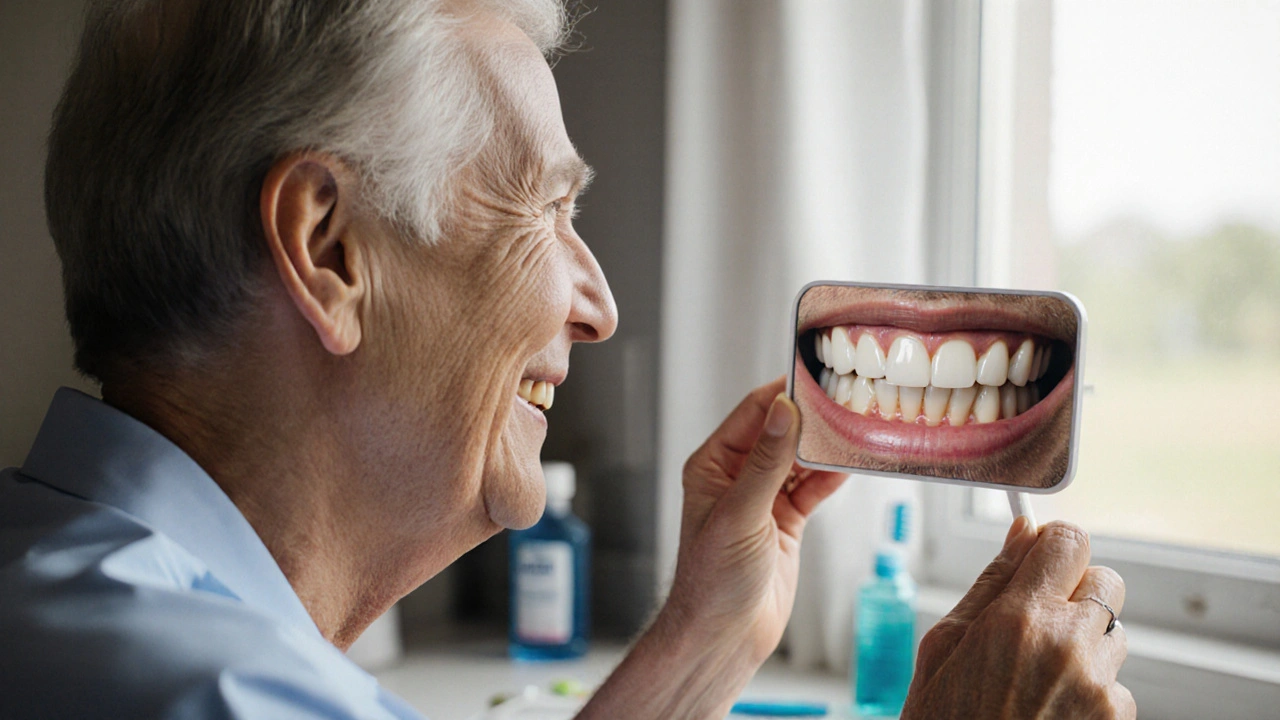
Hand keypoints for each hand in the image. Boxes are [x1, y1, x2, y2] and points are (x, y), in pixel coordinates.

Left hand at [579, 378, 845, 719]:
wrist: (723, 636)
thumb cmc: (712, 579)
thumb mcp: (740, 514)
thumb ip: (765, 462)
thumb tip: (783, 410)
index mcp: (713, 465)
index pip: (753, 413)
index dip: (784, 392)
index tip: (817, 374)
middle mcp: (737, 477)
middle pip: (781, 432)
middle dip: (812, 417)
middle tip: (848, 397)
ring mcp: (763, 499)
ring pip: (800, 460)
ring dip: (826, 447)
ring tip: (858, 425)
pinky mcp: (786, 523)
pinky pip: (812, 489)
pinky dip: (832, 477)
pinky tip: (853, 464)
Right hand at [903, 518, 1134, 718]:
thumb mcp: (943, 646)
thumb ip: (990, 583)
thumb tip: (1021, 532)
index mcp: (1019, 619)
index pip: (1068, 541)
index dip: (1053, 546)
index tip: (1038, 560)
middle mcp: (1068, 646)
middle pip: (1105, 580)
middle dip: (1075, 591)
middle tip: (1036, 620)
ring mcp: (1099, 688)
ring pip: (1113, 633)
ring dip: (1085, 643)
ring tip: (1038, 676)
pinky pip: (1118, 685)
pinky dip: (1092, 691)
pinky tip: (1051, 710)